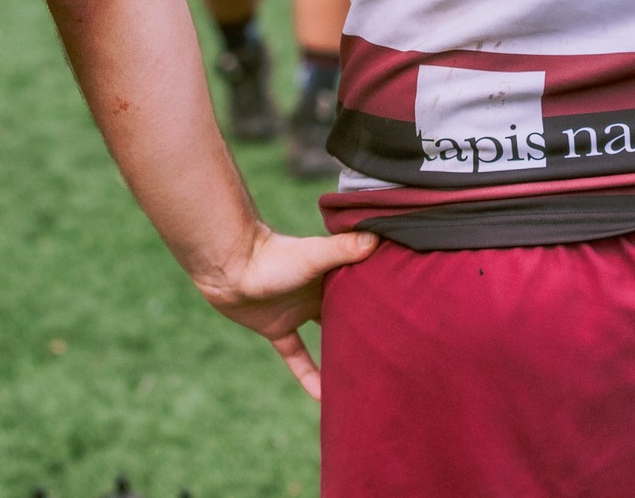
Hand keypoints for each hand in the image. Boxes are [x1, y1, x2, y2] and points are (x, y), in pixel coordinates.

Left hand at [190, 225, 379, 398]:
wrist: (227, 265)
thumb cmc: (271, 255)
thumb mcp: (313, 255)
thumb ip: (342, 249)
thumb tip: (378, 237)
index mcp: (330, 275)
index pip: (362, 289)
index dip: (381, 302)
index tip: (407, 316)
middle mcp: (317, 294)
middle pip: (347, 315)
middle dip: (366, 332)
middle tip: (394, 356)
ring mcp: (297, 312)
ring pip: (325, 338)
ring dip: (340, 356)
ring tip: (365, 380)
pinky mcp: (277, 329)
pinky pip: (297, 357)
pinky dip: (309, 376)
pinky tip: (324, 399)